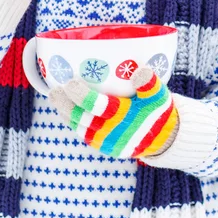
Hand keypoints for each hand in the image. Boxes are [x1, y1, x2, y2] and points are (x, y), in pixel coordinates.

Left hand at [49, 67, 178, 158]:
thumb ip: (150, 83)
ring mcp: (106, 142)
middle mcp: (112, 132)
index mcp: (125, 117)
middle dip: (65, 104)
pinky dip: (73, 122)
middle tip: (54, 90)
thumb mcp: (159, 95)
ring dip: (65, 113)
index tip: (70, 82)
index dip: (82, 95)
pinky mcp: (103, 147)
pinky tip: (66, 110)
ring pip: (79, 127)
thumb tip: (140, 71)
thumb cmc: (157, 111)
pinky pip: (83, 134)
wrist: (163, 139)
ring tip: (55, 97)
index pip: (99, 107)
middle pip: (82, 118)